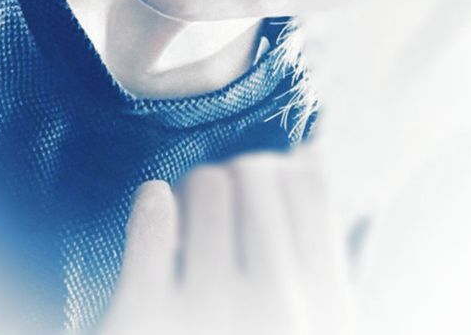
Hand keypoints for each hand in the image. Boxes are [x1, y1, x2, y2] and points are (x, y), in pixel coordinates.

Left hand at [100, 147, 354, 334]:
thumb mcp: (315, 327)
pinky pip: (153, 218)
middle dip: (238, 178)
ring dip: (196, 191)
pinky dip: (153, 204)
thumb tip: (309, 154)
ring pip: (208, 184)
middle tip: (225, 204)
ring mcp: (210, 315)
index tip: (266, 183)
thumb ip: (319, 258)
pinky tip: (156, 206)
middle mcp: (278, 308)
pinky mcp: (142, 321)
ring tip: (192, 222)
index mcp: (328, 310)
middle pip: (257, 174)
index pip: (312, 184)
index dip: (284, 169)